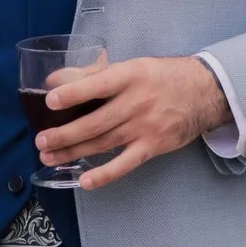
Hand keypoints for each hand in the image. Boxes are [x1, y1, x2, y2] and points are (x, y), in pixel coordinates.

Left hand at [34, 56, 232, 190]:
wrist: (205, 92)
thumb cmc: (160, 76)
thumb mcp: (132, 66)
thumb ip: (95, 73)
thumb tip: (55, 79)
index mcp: (130, 76)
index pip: (98, 84)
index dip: (73, 93)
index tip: (50, 101)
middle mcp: (137, 101)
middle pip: (95, 121)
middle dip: (64, 134)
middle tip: (40, 141)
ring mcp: (145, 126)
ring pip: (103, 142)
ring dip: (74, 152)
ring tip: (49, 157)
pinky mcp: (153, 146)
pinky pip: (125, 163)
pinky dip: (105, 174)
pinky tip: (85, 180)